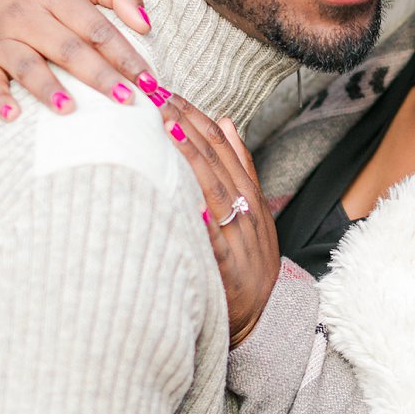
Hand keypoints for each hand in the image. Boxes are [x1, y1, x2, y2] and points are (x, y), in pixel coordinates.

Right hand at [0, 0, 153, 120]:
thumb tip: (145, 25)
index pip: (96, 28)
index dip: (125, 55)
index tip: (148, 81)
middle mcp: (27, 14)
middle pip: (67, 49)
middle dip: (98, 76)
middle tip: (126, 100)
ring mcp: (2, 37)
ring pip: (27, 65)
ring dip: (48, 88)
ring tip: (70, 109)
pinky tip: (13, 116)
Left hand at [158, 102, 277, 345]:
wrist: (258, 321)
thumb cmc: (244, 264)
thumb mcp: (251, 213)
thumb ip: (239, 168)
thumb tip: (226, 121)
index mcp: (248, 196)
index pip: (221, 146)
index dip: (195, 117)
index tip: (167, 92)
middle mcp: (246, 212)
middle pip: (215, 161)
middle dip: (186, 126)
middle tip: (156, 97)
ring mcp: (239, 239)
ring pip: (213, 189)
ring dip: (189, 156)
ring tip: (164, 127)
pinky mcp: (228, 269)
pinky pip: (212, 238)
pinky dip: (200, 215)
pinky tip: (181, 194)